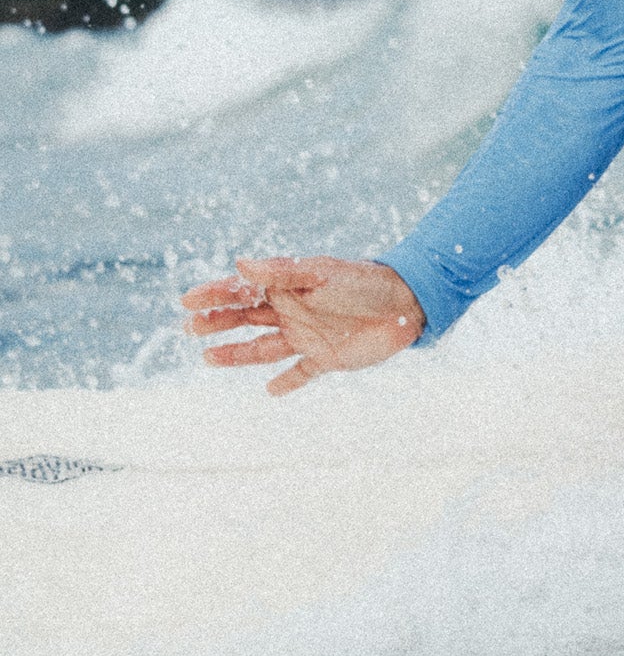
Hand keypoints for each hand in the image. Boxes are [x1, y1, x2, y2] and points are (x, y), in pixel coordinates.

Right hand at [181, 256, 424, 395]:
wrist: (406, 304)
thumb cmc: (362, 280)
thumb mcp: (321, 273)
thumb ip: (282, 271)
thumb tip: (240, 263)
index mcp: (288, 287)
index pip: (243, 291)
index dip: (214, 295)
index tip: (186, 301)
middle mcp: (293, 311)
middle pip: (245, 319)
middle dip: (216, 323)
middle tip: (187, 328)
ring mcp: (307, 336)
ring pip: (263, 348)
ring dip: (237, 354)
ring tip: (208, 359)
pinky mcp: (325, 359)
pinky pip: (300, 373)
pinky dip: (286, 383)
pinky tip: (271, 391)